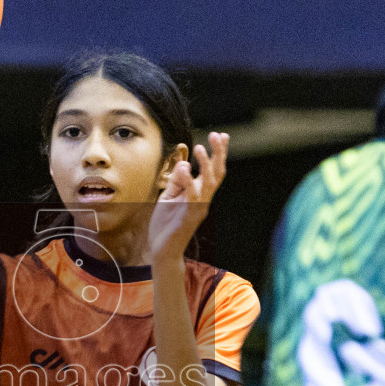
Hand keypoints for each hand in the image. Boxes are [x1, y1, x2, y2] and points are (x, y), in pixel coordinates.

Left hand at [148, 132, 227, 263]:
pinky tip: (185, 167)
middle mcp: (203, 199)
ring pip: (208, 183)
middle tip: (216, 135)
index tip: (221, 135)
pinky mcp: (189, 216)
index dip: (219, 153)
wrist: (163, 250)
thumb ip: (176, 181)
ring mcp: (198, 208)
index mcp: (200, 194)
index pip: (213, 171)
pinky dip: (189, 181)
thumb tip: (183, 163)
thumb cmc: (165, 224)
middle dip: (218, 153)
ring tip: (199, 147)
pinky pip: (192, 196)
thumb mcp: (169, 197)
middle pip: (217, 173)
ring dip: (205, 165)